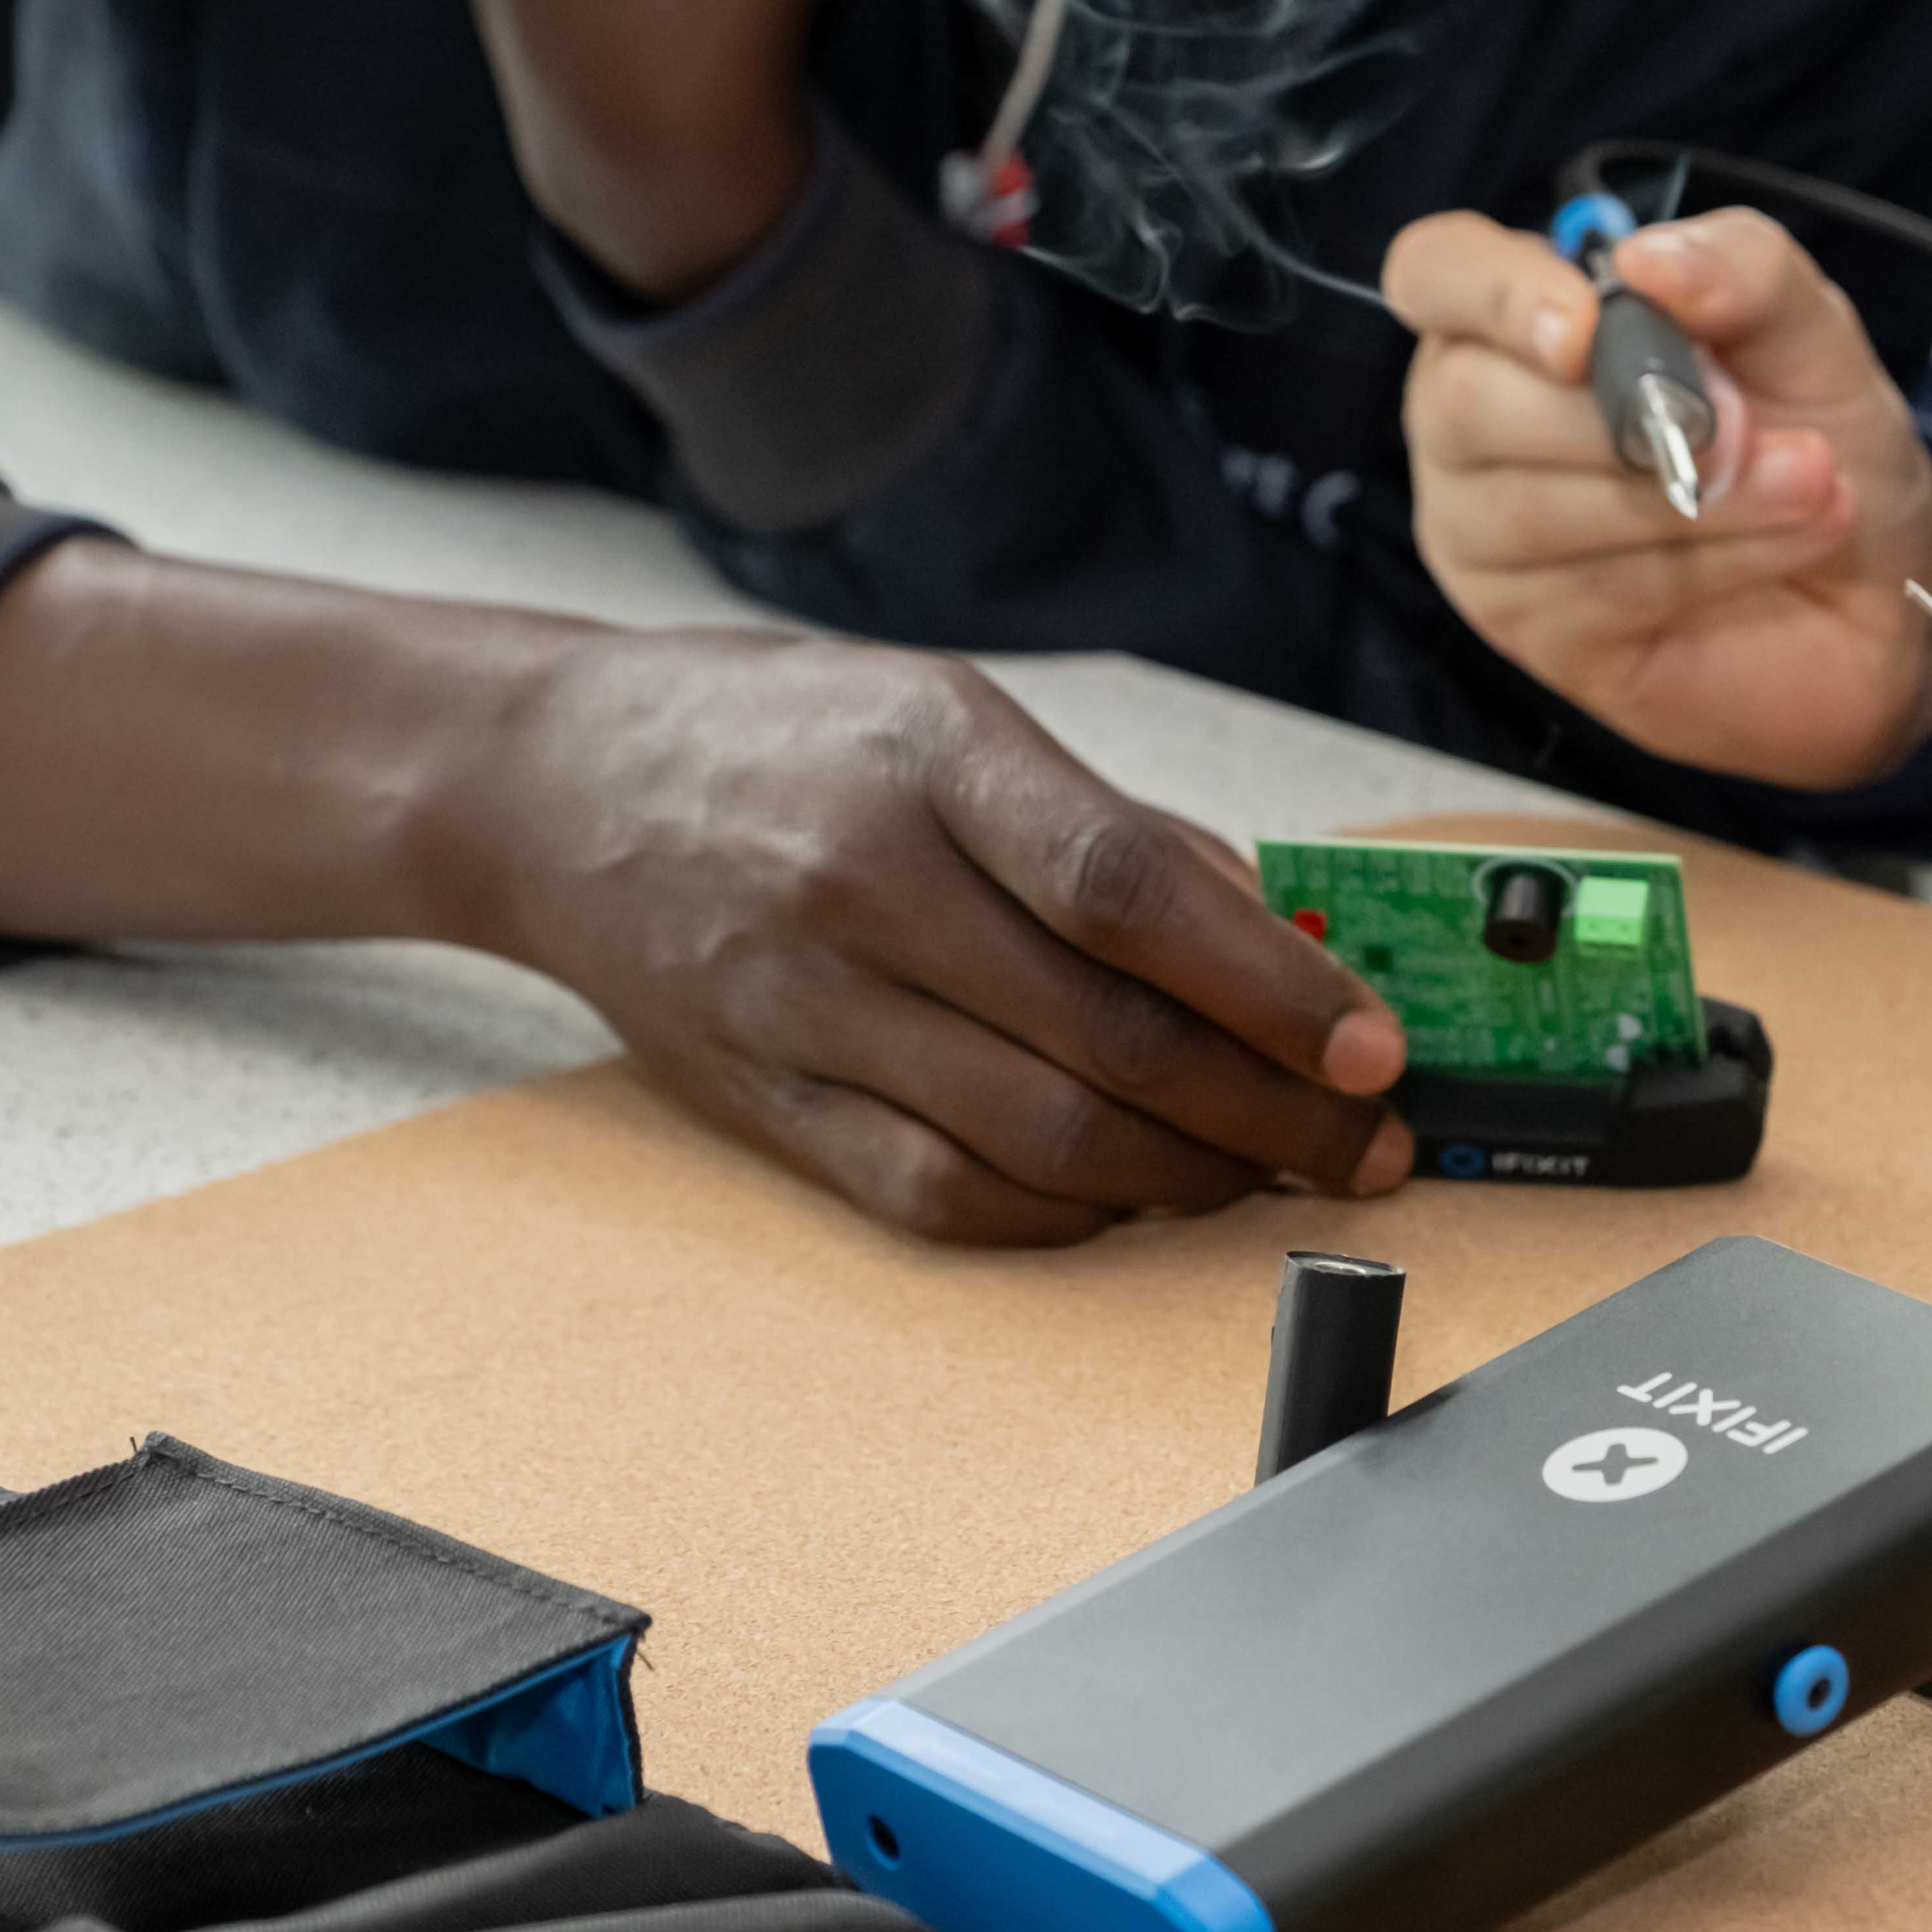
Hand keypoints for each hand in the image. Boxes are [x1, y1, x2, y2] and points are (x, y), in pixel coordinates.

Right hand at [448, 629, 1415, 1242]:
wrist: (558, 784)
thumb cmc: (790, 735)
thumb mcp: (955, 713)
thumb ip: (1109, 824)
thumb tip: (1271, 932)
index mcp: (934, 757)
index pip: (1130, 891)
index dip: (1273, 984)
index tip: (1373, 1046)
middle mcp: (867, 884)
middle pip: (1110, 1036)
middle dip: (1273, 1112)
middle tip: (1368, 1143)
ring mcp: (809, 1007)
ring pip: (1041, 1138)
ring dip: (1189, 1179)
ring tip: (1274, 1176)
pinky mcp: (770, 1104)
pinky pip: (945, 1195)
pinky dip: (1067, 1217)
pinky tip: (1137, 1198)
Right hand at [1386, 208, 1931, 786]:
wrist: (1877, 588)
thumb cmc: (1812, 439)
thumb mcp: (1809, 332)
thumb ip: (1743, 269)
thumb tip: (1647, 258)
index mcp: (1521, 318)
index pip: (1434, 271)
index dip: (1495, 292)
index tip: (1587, 328)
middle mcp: (1472, 421)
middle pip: (1467, 402)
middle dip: (1622, 414)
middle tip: (1746, 424)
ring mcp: (1485, 536)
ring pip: (1532, 509)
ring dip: (1694, 497)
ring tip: (1808, 483)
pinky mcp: (1534, 631)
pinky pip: (1595, 592)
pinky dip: (1711, 563)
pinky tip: (1786, 544)